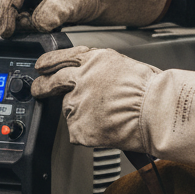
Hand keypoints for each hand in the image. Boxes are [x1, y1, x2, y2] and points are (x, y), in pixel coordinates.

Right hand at [0, 0, 175, 38]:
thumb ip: (56, 10)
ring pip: (2, 14)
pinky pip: (13, 22)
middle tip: (13, 34)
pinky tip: (27, 35)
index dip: (3, 13)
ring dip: (9, 27)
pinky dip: (16, 31)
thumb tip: (41, 23)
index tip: (9, 31)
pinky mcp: (27, 9)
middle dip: (2, 20)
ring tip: (24, 34)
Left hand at [32, 45, 194, 173]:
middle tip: (38, 89)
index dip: (48, 62)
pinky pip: (77, 133)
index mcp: (93, 60)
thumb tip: (94, 78)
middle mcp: (81, 79)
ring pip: (68, 110)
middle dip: (42, 86)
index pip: (62, 58)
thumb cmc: (151, 91)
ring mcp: (77, 103)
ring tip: (104, 118)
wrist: (156, 111)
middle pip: (52, 82)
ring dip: (80, 115)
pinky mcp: (78, 127)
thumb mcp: (124, 66)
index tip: (40, 66)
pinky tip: (106, 130)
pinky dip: (88, 134)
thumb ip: (102, 71)